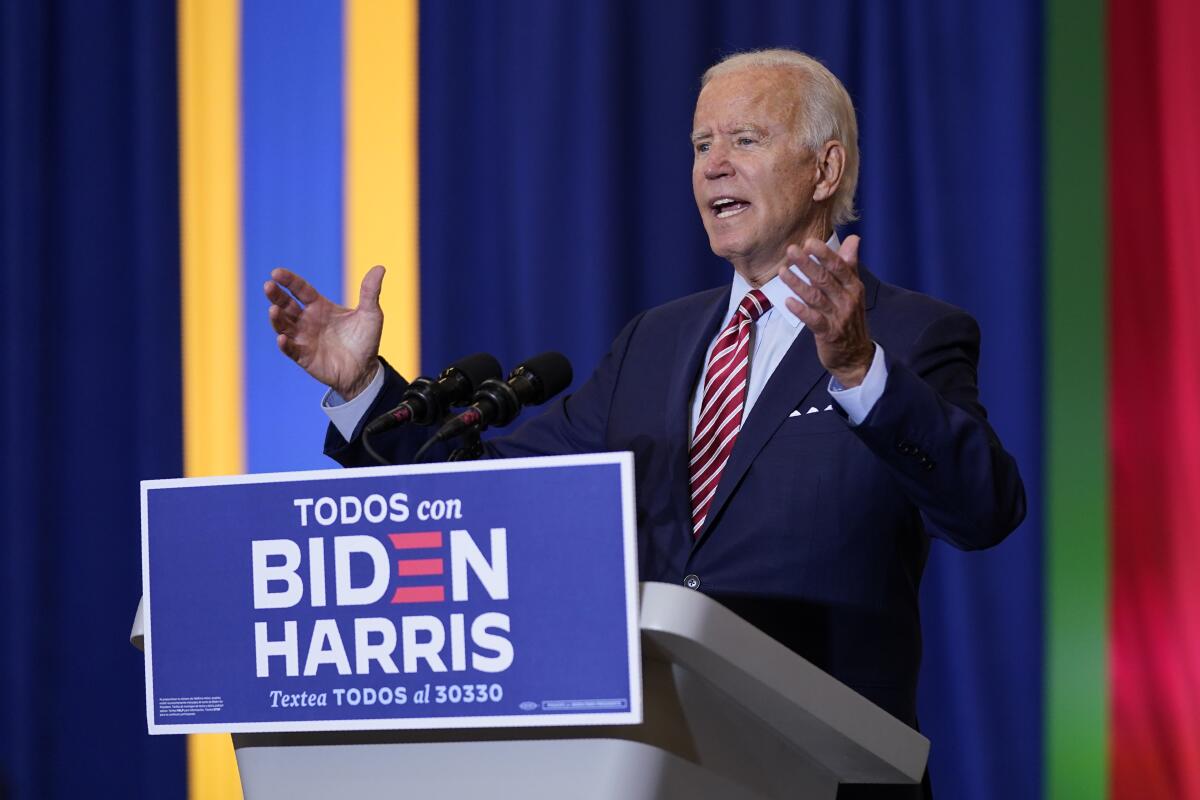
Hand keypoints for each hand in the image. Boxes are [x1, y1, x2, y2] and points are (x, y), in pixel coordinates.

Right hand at [264, 265, 385, 398]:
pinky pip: (291, 350)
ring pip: (284, 326)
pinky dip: (285, 345)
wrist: (365, 370)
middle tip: (268, 286)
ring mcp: (304, 339)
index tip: (276, 272)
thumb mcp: (371, 314)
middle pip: (286, 305)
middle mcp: (308, 321)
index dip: (289, 281)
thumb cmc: (366, 340)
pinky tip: (282, 338)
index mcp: (320, 307)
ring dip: (277, 319)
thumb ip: (370, 292)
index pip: (301, 290)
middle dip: (276, 296)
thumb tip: (380, 267)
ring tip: (274, 310)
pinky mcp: (304, 357)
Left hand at [778, 235, 873, 386]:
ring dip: (798, 283)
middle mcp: (847, 300)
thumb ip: (849, 265)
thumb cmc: (850, 318)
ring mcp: (838, 317)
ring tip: (782, 271)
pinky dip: (801, 310)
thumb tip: (853, 239)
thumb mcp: (853, 290)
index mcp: (853, 287)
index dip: (824, 254)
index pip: (839, 266)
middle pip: (826, 279)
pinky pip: (813, 319)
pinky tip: (788, 301)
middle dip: (807, 264)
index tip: (809, 242)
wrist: (855, 356)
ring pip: (816, 297)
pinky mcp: (828, 333)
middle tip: (791, 250)